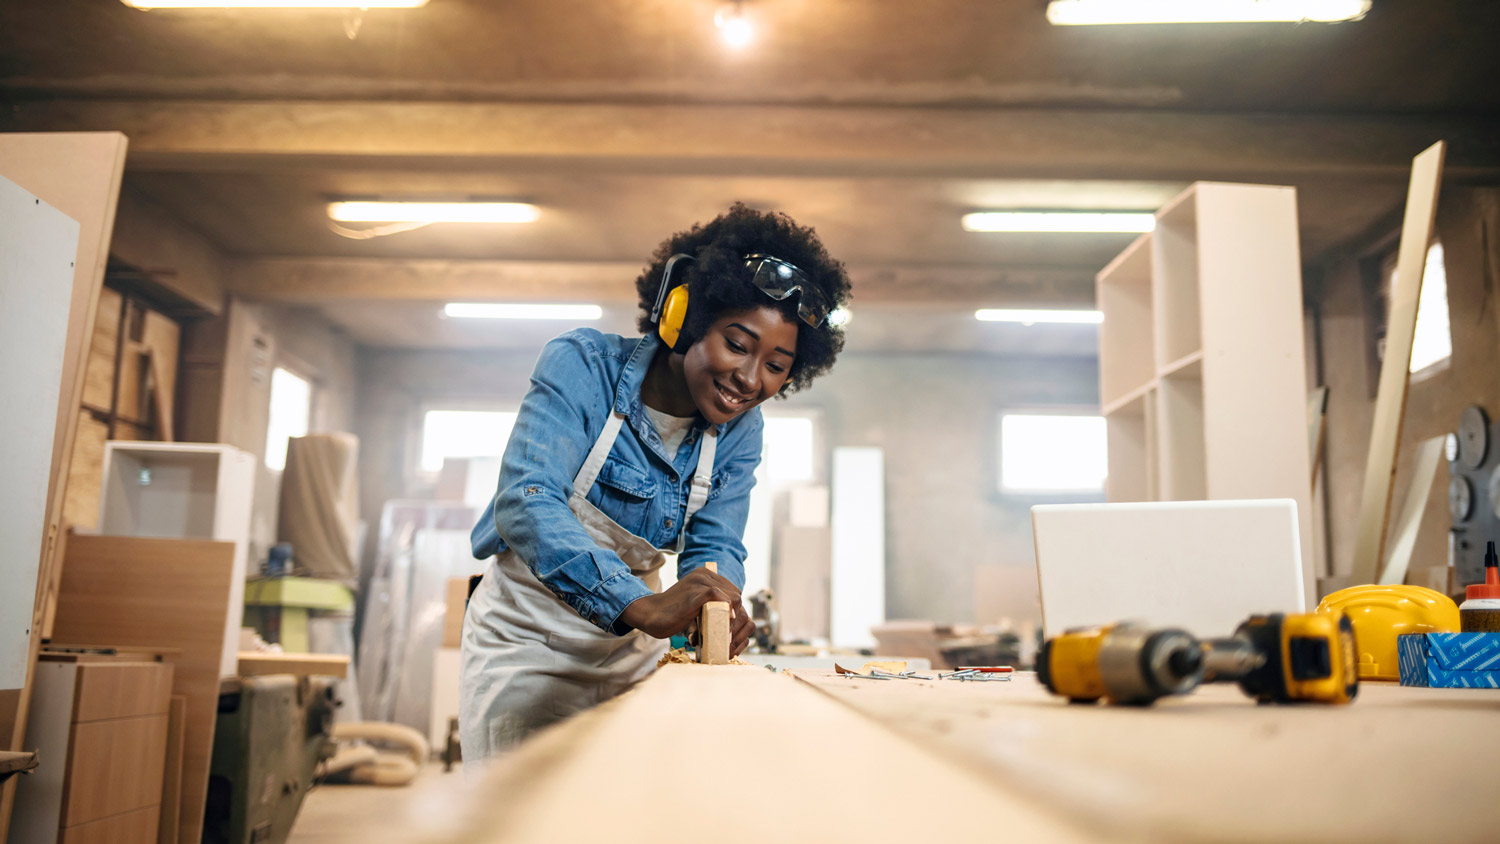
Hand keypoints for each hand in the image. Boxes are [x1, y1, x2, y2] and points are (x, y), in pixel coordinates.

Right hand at [619, 566, 750, 654]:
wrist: (650, 615)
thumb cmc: (672, 614)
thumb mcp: (695, 603)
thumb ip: (711, 602)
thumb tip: (733, 615)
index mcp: (705, 574)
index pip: (733, 591)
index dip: (735, 610)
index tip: (730, 628)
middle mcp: (704, 574)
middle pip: (736, 595)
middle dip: (736, 615)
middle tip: (730, 633)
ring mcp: (700, 582)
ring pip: (732, 598)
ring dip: (732, 618)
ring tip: (727, 634)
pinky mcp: (696, 594)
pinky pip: (722, 600)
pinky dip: (726, 616)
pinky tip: (722, 628)